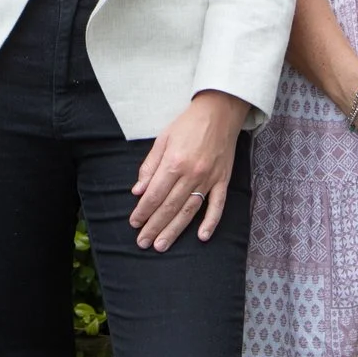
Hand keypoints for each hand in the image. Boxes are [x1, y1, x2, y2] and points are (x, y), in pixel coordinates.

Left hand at [130, 90, 244, 250]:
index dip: (143, 211)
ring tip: (161, 245)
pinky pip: (217, 205)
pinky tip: (202, 236)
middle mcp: (191, 173)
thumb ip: (150, 166)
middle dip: (154, 226)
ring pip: (189, 210)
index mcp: (174, 162)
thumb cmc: (188, 124)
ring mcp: (209, 178)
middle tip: (143, 243)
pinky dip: (210, 222)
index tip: (134, 223)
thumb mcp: (163, 139)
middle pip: (169, 206)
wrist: (220, 111)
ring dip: (174, 230)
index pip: (154, 194)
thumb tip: (138, 191)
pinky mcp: (223, 180)